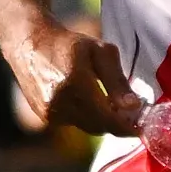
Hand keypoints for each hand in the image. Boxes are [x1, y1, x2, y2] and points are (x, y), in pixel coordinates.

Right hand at [14, 26, 144, 138]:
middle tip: (128, 113)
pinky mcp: (44, 116)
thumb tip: (133, 107)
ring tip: (106, 101)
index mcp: (76, 84)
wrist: (28, 43)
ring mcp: (50, 112)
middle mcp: (60, 103)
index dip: (127, 128)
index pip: (108, 119)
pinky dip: (84, 116)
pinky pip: (73, 123)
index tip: (142, 129)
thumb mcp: (100, 52)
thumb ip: (117, 81)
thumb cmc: (69, 43)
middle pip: (99, 127)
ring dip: (100, 119)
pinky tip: (84, 98)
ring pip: (87, 126)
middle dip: (116, 123)